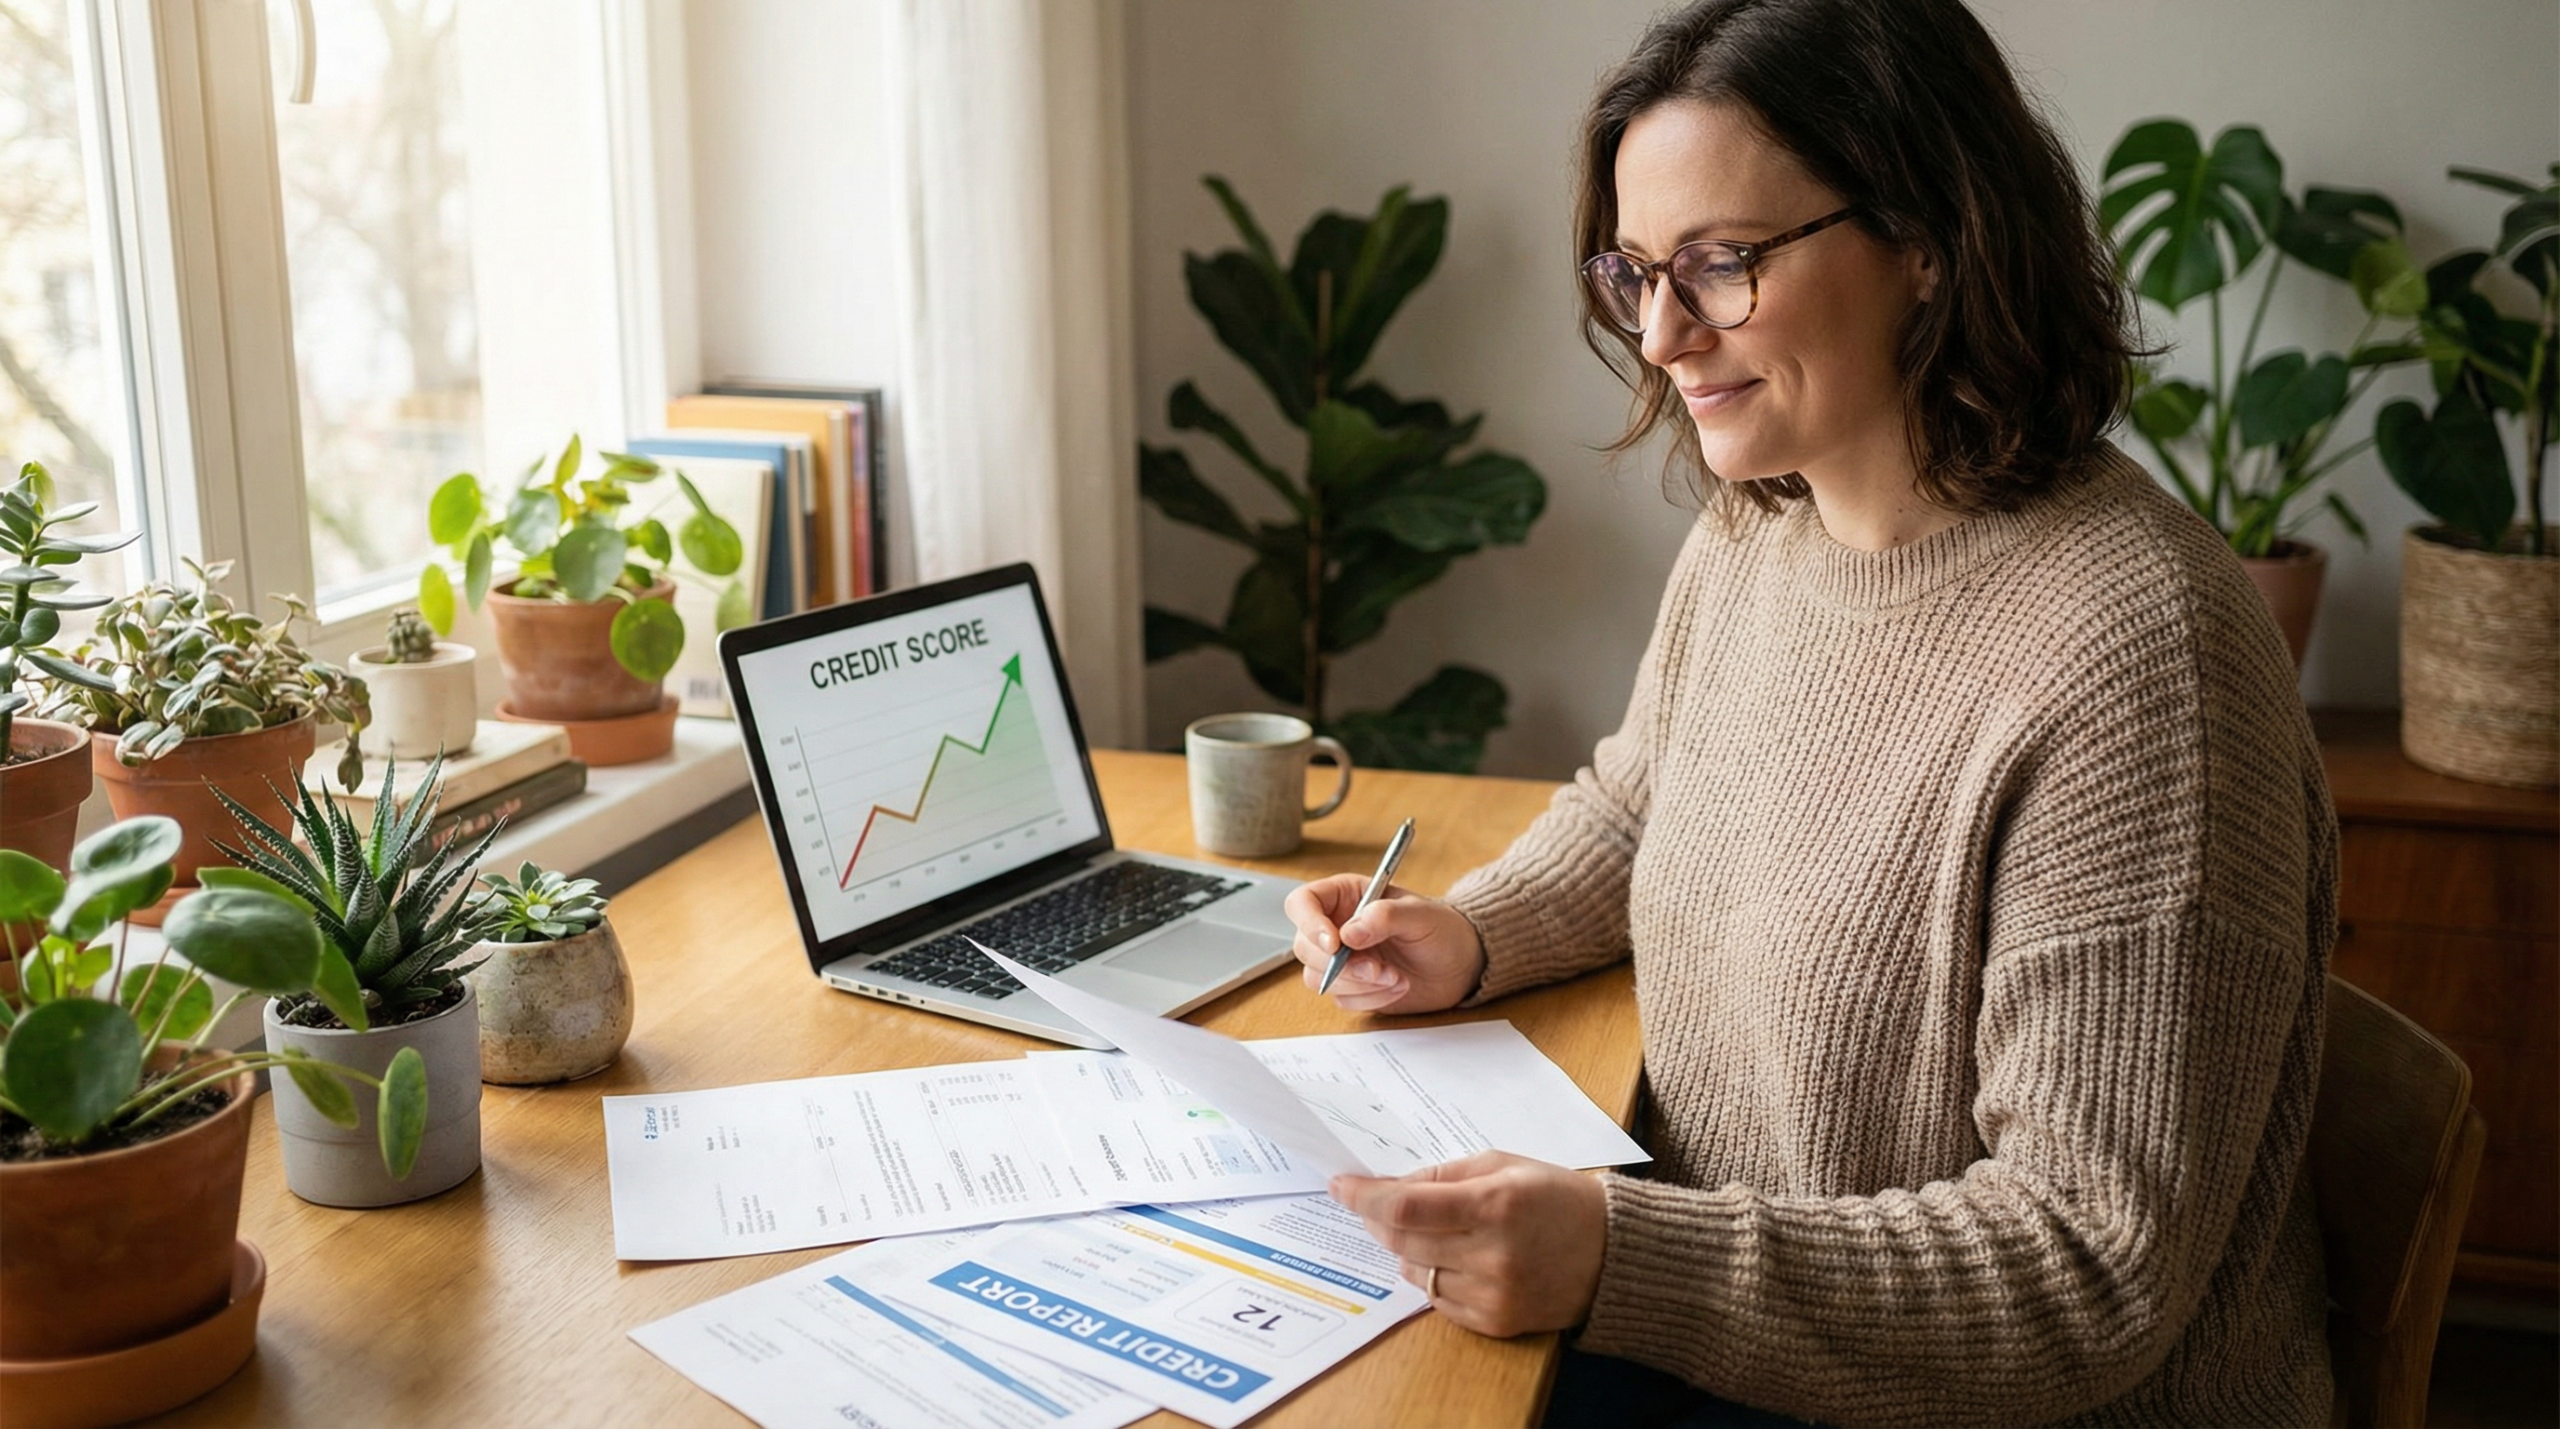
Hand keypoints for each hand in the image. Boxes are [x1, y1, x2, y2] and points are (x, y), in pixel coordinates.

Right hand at [1284, 875, 1485, 1013]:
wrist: (1459, 965)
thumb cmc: (1442, 929)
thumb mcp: (1421, 915)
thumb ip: (1385, 916)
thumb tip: (1349, 934)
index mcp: (1346, 896)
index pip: (1303, 903)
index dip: (1309, 923)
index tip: (1334, 944)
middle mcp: (1336, 926)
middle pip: (1305, 946)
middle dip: (1342, 965)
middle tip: (1379, 969)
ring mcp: (1340, 959)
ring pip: (1317, 978)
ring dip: (1358, 984)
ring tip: (1396, 977)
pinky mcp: (1350, 987)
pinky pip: (1341, 999)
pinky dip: (1369, 998)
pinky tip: (1396, 987)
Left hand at [1330, 1151, 1606, 1337]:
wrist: (1612, 1253)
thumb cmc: (1556, 1197)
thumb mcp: (1504, 1165)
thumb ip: (1443, 1176)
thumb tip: (1388, 1187)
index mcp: (1495, 1204)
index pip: (1406, 1206)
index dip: (1364, 1196)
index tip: (1341, 1185)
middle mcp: (1492, 1254)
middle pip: (1402, 1240)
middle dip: (1379, 1219)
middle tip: (1376, 1203)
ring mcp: (1494, 1293)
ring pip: (1415, 1271)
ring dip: (1410, 1248)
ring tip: (1440, 1230)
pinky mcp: (1496, 1322)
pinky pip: (1438, 1299)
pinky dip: (1435, 1276)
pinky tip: (1459, 1259)